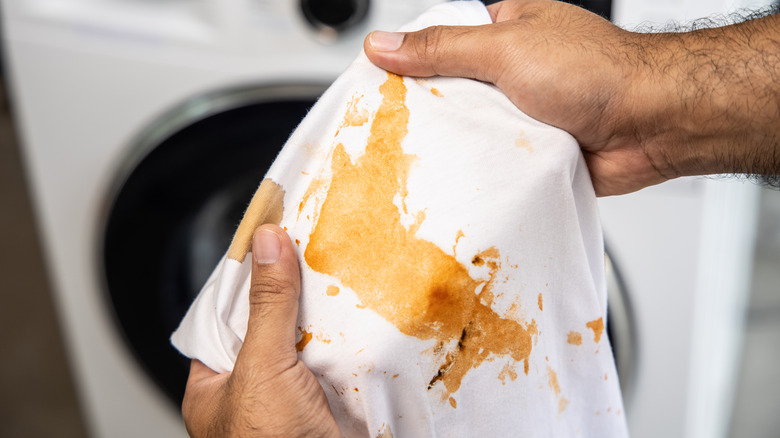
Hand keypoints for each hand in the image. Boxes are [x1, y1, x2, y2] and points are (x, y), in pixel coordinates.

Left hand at [181, 225, 339, 437]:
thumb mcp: (263, 367)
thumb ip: (266, 306)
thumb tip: (266, 243)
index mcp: (215, 384)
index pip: (225, 318)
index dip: (248, 281)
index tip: (271, 245)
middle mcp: (251, 392)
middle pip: (270, 328)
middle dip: (293, 299)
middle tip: (314, 254)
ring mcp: (290, 400)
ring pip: (306, 345)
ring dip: (325, 321)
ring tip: (343, 278)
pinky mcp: (326, 407)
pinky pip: (335, 364)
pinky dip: (348, 345)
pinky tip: (363, 318)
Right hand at [364, 0, 779, 194]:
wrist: (654, 124)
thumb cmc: (598, 72)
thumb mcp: (507, 47)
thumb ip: (444, 48)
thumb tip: (386, 45)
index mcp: (504, 34)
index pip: (439, 44)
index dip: (406, 64)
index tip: (376, 86)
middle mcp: (512, 73)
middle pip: (451, 93)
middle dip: (430, 112)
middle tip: (396, 131)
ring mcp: (523, 114)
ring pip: (471, 131)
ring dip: (459, 144)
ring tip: (426, 158)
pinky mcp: (534, 151)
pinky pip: (495, 161)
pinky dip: (483, 169)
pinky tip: (465, 177)